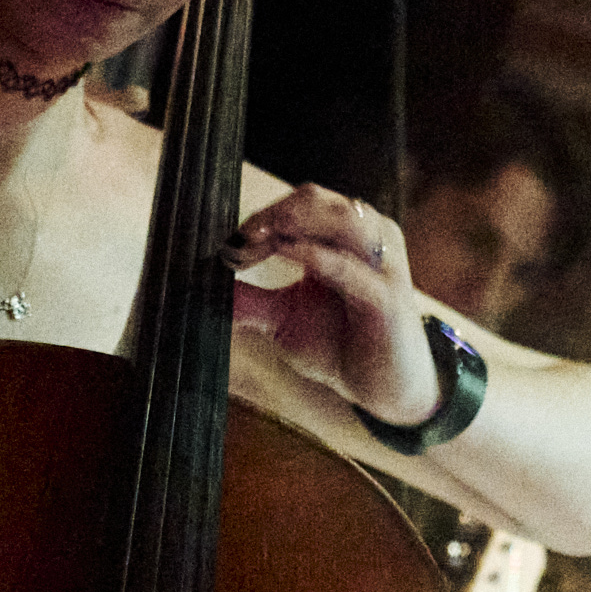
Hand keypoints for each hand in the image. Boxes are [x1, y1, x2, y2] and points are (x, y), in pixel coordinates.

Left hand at [232, 183, 446, 427]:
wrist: (384, 392)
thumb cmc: (342, 346)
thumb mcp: (284, 319)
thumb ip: (249, 300)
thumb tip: (202, 287)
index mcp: (344, 237)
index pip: (297, 204)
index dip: (258, 217)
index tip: (227, 246)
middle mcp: (367, 240)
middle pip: (316, 199)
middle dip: (271, 213)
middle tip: (238, 239)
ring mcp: (382, 266)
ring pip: (341, 218)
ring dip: (292, 224)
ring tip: (256, 243)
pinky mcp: (388, 298)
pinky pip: (352, 268)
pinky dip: (318, 257)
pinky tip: (289, 255)